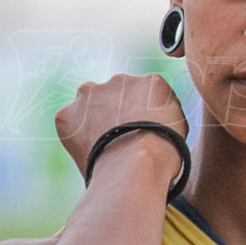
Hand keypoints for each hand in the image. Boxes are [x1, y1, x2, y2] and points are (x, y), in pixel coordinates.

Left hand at [55, 73, 187, 175]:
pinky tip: (89, 151)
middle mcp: (119, 79)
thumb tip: (154, 117)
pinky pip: (70, 122)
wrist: (135, 165)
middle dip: (115, 110)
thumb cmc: (163, 152)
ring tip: (103, 145)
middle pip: (114, 93)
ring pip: (89, 103)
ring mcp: (90, 94)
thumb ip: (163, 112)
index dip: (142, 114)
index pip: (145, 93)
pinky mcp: (67, 113)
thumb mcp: (178, 125)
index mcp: (151, 81)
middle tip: (120, 137)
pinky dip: (76, 135)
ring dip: (93, 118)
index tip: (140, 130)